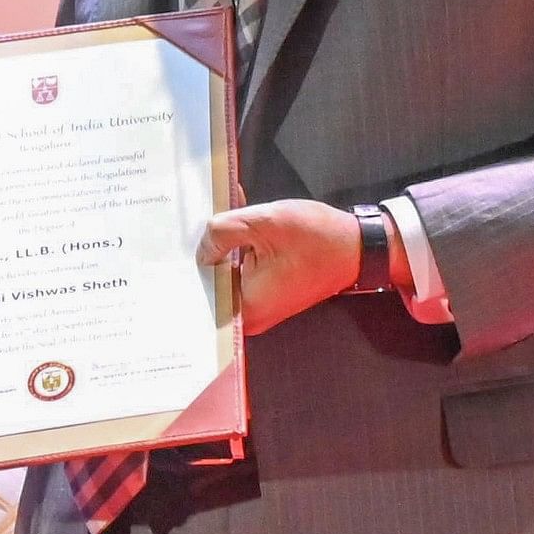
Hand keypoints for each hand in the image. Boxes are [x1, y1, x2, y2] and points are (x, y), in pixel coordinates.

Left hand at [199, 201, 361, 334]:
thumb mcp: (263, 223)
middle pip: (210, 281)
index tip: (175, 236)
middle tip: (191, 219)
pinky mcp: (268, 294)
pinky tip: (236, 225)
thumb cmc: (316, 238)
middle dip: (205, 249)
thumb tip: (201, 246)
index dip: (188, 257)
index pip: (198, 286)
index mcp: (244, 307)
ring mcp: (260, 307)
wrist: (358, 248)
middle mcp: (248, 316)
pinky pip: (242, 273)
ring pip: (226, 274)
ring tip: (213, 216)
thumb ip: (222, 232)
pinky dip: (239, 251)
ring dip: (223, 246)